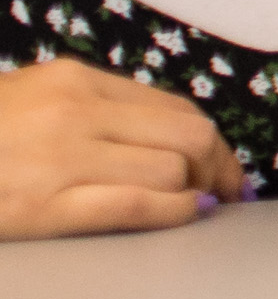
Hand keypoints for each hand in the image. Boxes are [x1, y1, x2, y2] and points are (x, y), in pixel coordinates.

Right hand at [0, 58, 247, 235]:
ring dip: (196, 191)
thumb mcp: (29, 101)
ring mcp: (59, 159)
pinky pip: (136, 205)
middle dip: (218, 164)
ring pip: (172, 169)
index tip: (222, 162)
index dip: (210, 138)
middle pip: (187, 134)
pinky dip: (173, 212)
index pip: (172, 106)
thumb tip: (163, 138)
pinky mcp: (43, 207)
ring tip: (199, 206)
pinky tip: (184, 216)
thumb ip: (89, 109)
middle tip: (227, 189)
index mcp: (72, 82)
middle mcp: (73, 113)